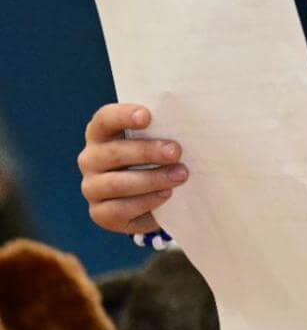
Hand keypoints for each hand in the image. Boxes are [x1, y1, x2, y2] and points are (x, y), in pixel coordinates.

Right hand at [78, 102, 186, 234]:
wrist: (155, 199)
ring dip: (151, 179)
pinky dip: (145, 202)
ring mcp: (92, 187)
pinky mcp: (100, 213)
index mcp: (102, 134)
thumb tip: (192, 121)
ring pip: (116, 183)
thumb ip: (165, 130)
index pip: (104, 119)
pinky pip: (119, 209)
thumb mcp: (160, 140)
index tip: (147, 116)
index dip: (123, 116)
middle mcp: (91, 159)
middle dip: (147, 152)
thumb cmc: (159, 158)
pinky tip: (166, 194)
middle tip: (175, 151)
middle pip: (113, 153)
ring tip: (180, 175)